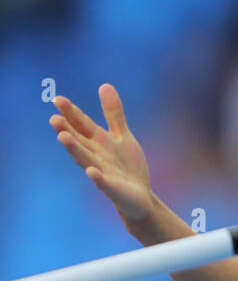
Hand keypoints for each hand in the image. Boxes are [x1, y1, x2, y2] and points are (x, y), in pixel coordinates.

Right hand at [50, 83, 155, 225]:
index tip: (57, 99)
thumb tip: (104, 85)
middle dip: (67, 131)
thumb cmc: (126, 165)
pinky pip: (104, 183)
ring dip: (74, 150)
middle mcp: (96, 156)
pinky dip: (97, 177)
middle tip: (54, 119)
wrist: (140, 196)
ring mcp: (103, 172)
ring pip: (86, 160)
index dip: (71, 113)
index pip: (82, 125)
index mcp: (98, 142)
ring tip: (63, 138)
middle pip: (79, 141)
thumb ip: (113, 113)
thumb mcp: (122, 135)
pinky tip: (91, 171)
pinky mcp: (113, 189)